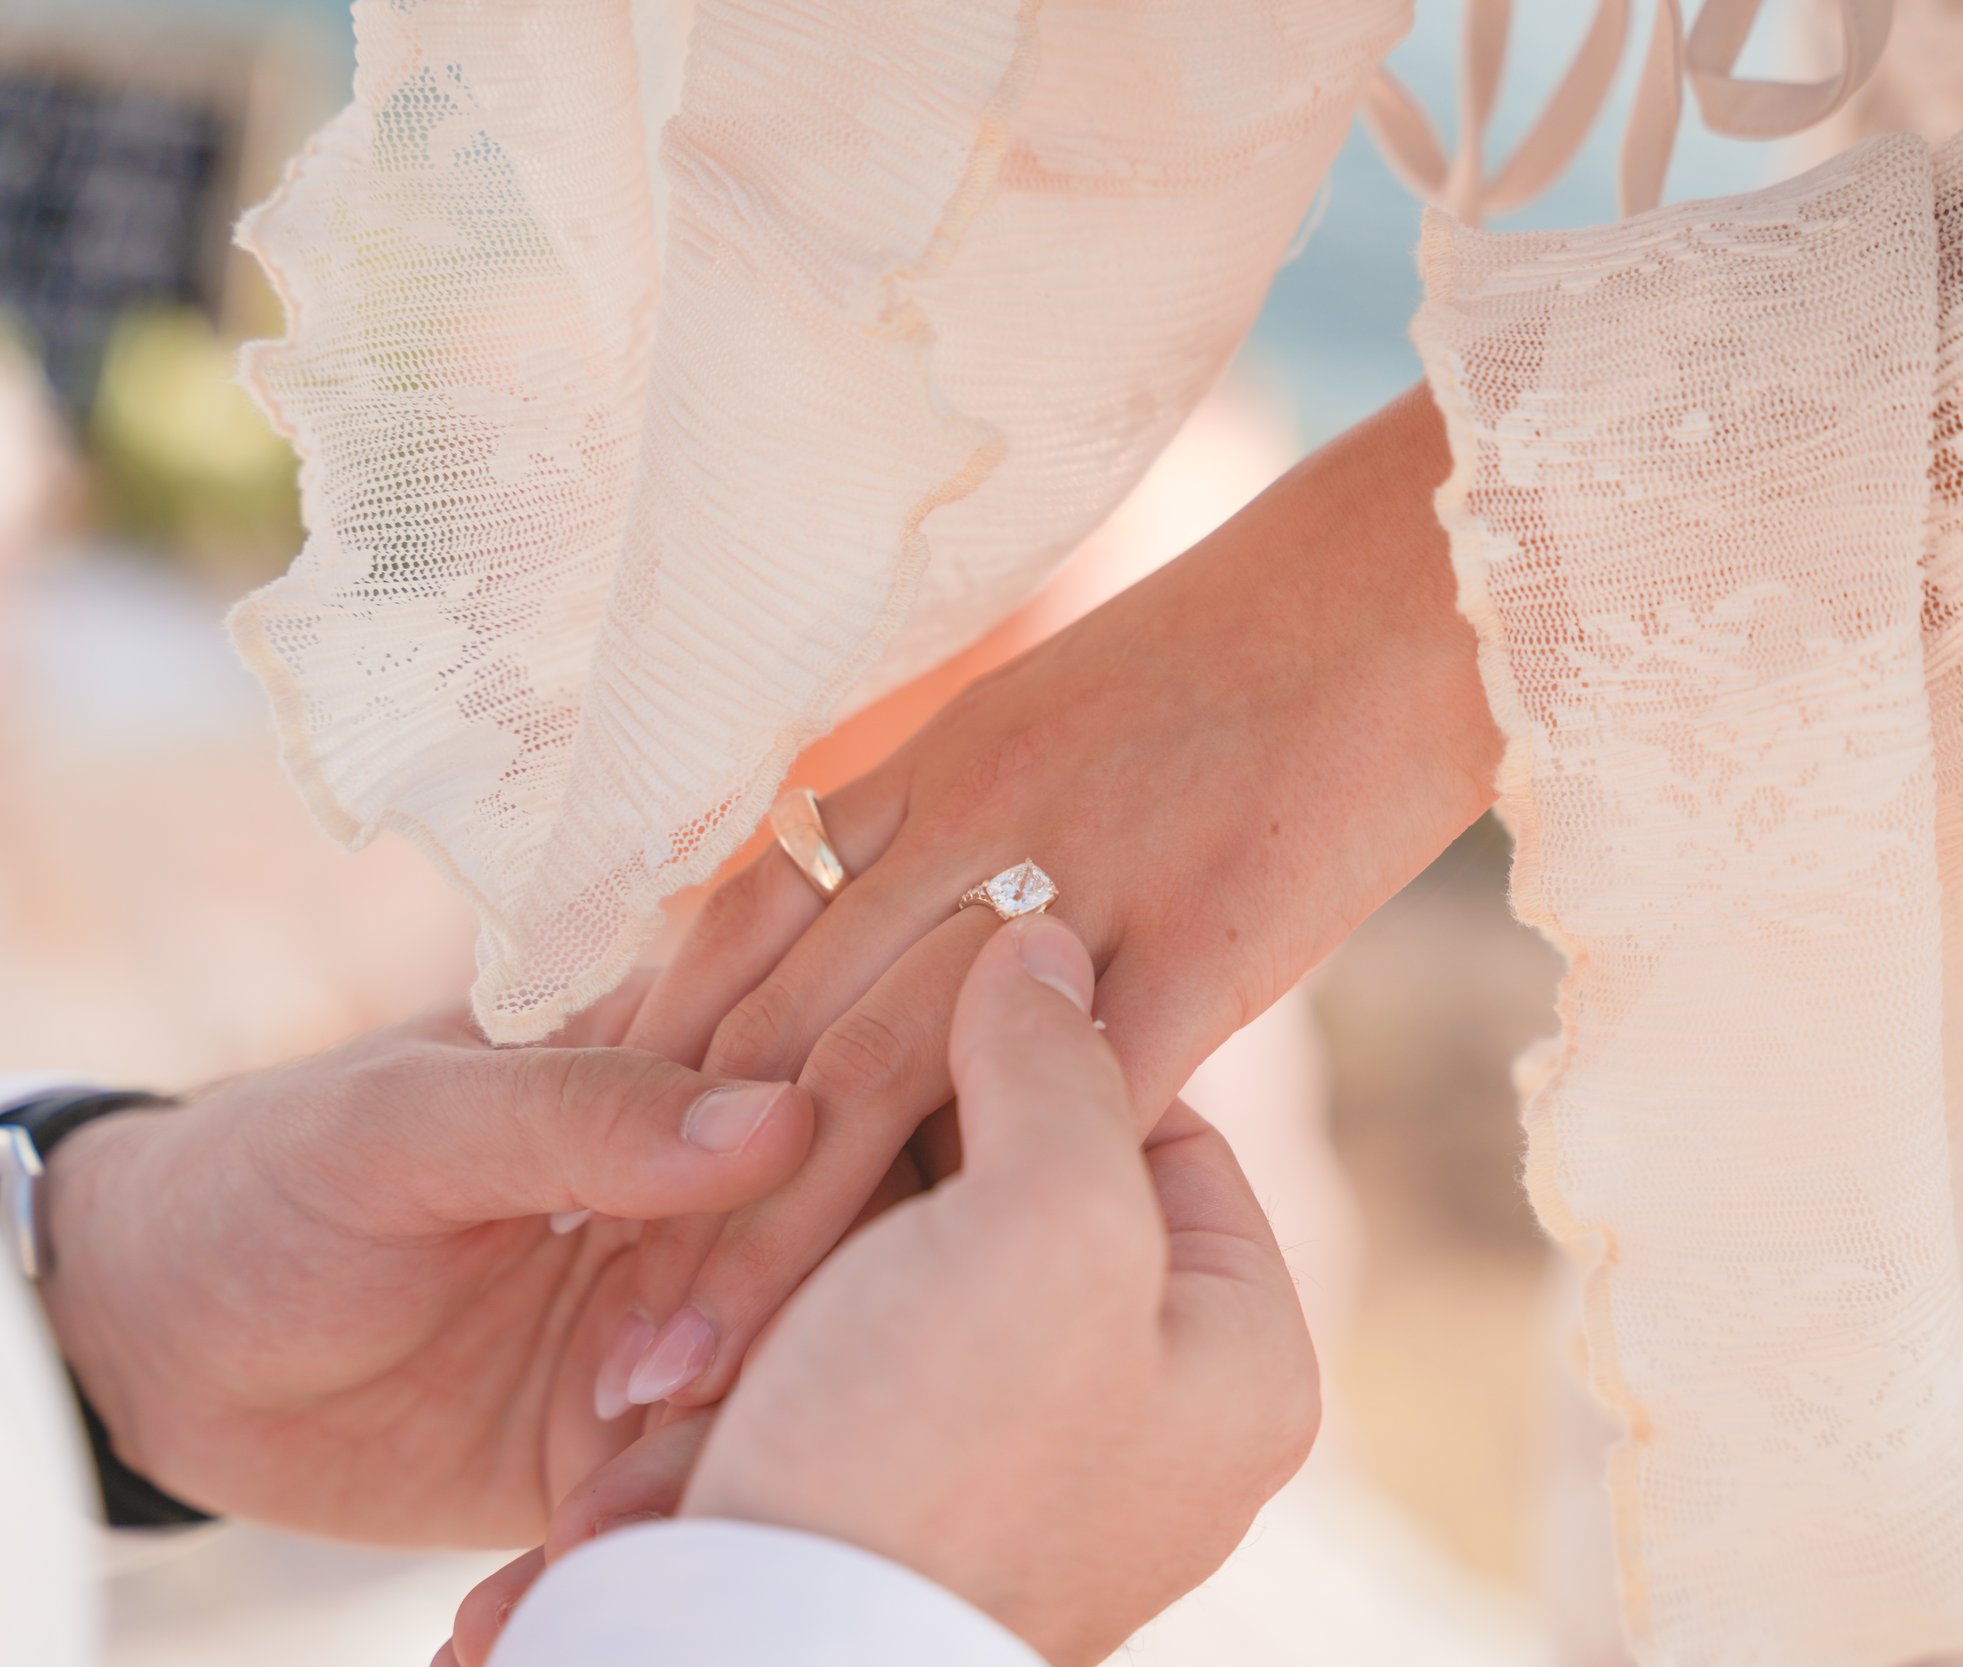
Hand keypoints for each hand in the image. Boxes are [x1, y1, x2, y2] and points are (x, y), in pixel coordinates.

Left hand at [37, 984, 813, 1545]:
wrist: (157, 1350)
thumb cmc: (267, 1185)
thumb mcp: (399, 1128)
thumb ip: (581, 1114)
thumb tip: (787, 1118)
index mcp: (681, 1054)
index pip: (842, 1077)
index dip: (813, 1178)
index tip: (692, 1280)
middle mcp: (723, 1180)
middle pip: (868, 1236)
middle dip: (774, 1331)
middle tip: (630, 1388)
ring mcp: (705, 1306)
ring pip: (818, 1371)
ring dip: (718, 1451)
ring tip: (589, 1507)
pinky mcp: (660, 1430)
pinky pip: (720, 1480)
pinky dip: (659, 1534)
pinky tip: (549, 1572)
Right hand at [468, 918, 1319, 1666]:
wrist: (747, 1662)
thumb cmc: (933, 1452)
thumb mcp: (1049, 1222)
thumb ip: (1064, 1066)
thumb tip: (1048, 938)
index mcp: (1239, 1358)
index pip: (1161, 1120)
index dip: (1046, 1038)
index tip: (939, 979)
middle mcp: (1147, 1412)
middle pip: (1036, 1182)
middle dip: (917, 1128)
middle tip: (831, 1062)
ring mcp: (1014, 1455)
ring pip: (918, 1249)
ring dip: (824, 1205)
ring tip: (757, 1142)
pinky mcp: (885, 1480)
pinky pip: (837, 1334)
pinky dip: (772, 1292)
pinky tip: (709, 1246)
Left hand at [586, 382, 1496, 1419]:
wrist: (1397, 593)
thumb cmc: (1245, 658)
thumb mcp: (1055, 715)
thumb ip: (948, 821)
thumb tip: (881, 942)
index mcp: (926, 762)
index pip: (733, 924)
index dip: (635, 1064)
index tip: (557, 1189)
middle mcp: (969, 818)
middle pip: (775, 1024)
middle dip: (660, 1190)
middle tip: (576, 1337)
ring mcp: (1082, 877)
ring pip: (879, 1077)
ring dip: (766, 1236)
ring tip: (669, 1375)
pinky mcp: (1203, 944)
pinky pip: (1063, 1097)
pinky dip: (974, 1212)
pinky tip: (910, 1320)